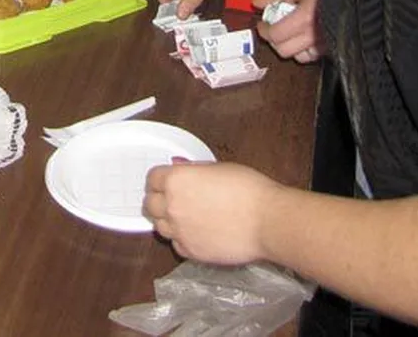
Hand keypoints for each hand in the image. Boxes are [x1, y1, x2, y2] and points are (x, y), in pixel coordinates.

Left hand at [143, 161, 280, 264]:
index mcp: (176, 179)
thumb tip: (179, 166)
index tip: (165, 183)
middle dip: (159, 201)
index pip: (152, 179)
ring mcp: (180, 231)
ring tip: (187, 218)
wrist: (268, 221)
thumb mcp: (218, 167)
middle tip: (173, 201)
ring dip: (168, 222)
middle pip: (150, 205)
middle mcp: (172, 206)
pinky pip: (177, 245)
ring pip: (160, 227)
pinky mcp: (191, 251)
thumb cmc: (249, 189)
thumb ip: (193, 169)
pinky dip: (183, 240)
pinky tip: (198, 234)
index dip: (160, 180)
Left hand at [254, 0, 324, 62]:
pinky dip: (306, 50)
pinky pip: (315, 56)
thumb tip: (259, 3)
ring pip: (300, 57)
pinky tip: (305, 37)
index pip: (275, 35)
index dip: (263, 30)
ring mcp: (326, 43)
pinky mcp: (334, 46)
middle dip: (274, 40)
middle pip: (284, 51)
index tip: (262, 24)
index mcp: (305, 18)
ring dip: (290, 47)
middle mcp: (315, 36)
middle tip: (272, 28)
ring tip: (289, 33)